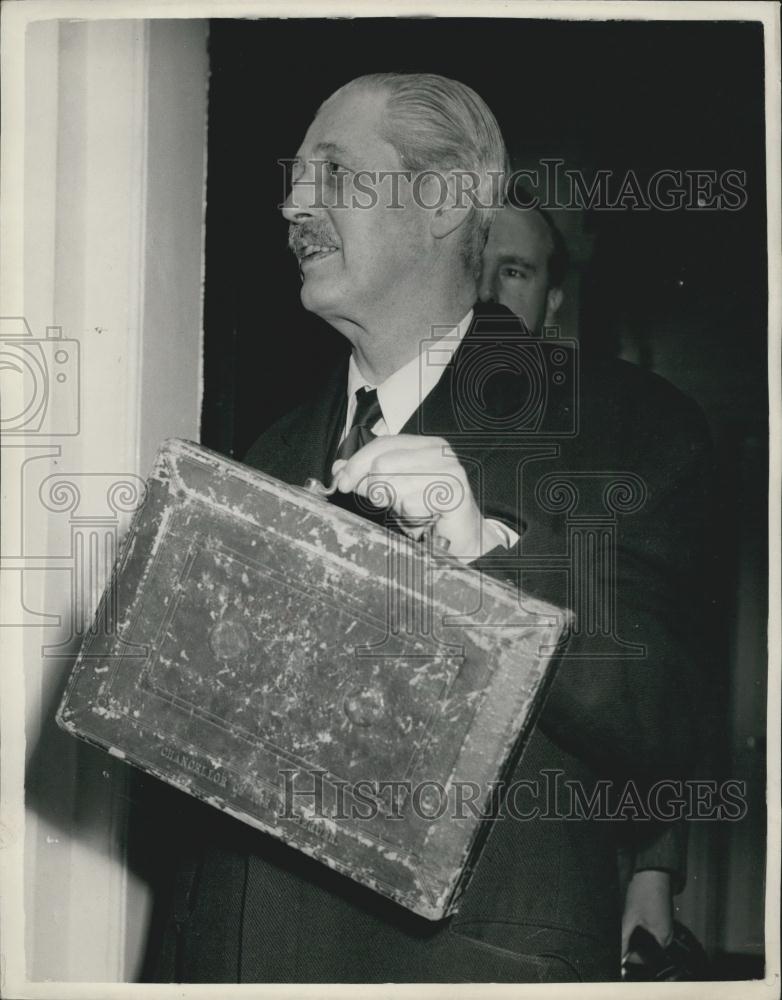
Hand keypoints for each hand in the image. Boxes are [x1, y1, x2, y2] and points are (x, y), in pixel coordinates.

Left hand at [331, 435, 485, 560]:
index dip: (356, 463)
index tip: (342, 482)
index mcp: (424, 445)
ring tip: (412, 512)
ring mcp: (449, 469)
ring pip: (394, 483)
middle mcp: (438, 452)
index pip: (381, 444)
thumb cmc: (428, 514)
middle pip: (383, 463)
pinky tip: (424, 519)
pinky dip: (411, 517)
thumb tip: (340, 469)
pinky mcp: (453, 491)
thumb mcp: (392, 493)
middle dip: (375, 488)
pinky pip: (411, 503)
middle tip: (386, 504)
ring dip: (397, 505)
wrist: (461, 540)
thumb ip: (368, 478)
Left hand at [622, 870, 673, 960]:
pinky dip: (640, 926)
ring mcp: (664, 926)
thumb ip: (624, 939)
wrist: (653, 871)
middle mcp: (666, 936)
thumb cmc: (645, 892)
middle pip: (646, 949)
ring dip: (635, 934)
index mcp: (663, 939)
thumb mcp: (630, 917)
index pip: (645, 958)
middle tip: (623, 930)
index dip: (630, 955)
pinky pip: (649, 929)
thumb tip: (619, 956)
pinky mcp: (660, 918)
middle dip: (632, 942)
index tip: (620, 947)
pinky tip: (634, 916)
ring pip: (646, 938)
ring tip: (628, 921)